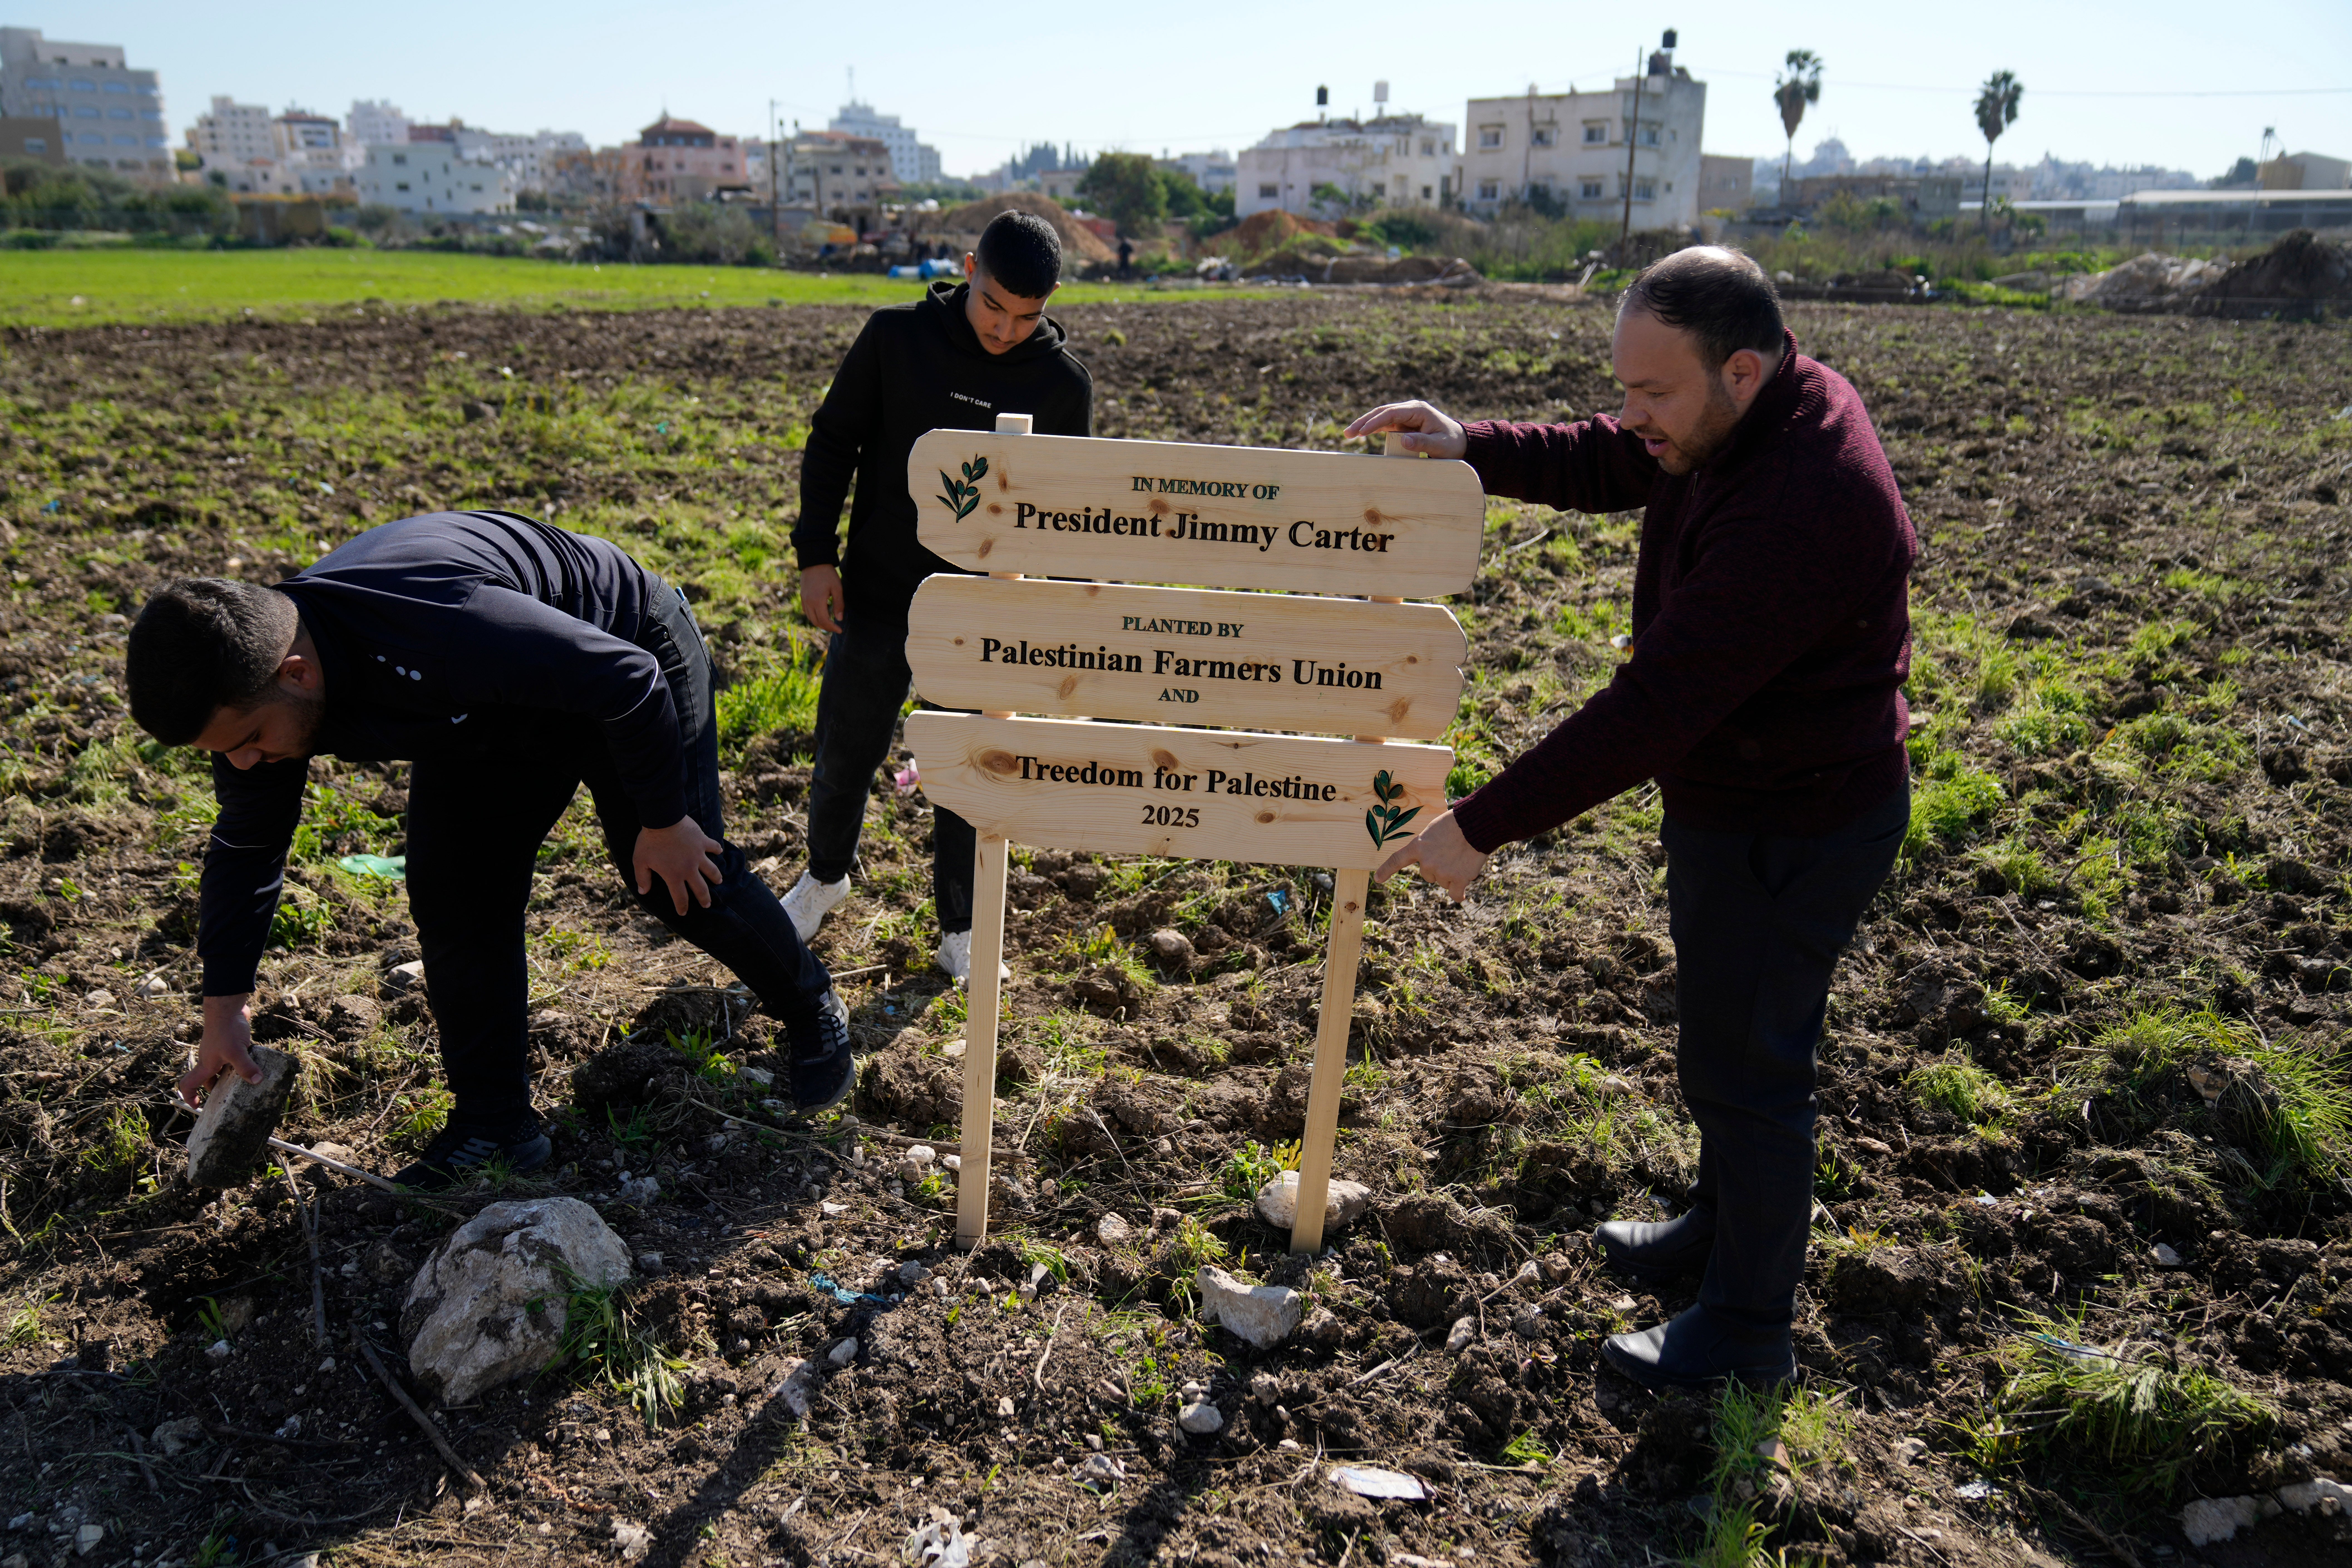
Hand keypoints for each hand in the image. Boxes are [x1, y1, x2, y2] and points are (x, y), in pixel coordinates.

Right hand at [179, 994, 262, 1106]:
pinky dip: (240, 1063)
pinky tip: (254, 1064)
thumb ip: (245, 1067)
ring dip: (232, 1076)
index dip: (189, 1096)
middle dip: (217, 1089)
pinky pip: (232, 1058)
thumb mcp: (236, 1052)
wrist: (226, 1007)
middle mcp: (210, 1059)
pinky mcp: (229, 1043)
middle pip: (209, 1079)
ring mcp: (219, 1050)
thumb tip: (256, 1081)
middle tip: (231, 1097)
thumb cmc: (226, 1030)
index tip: (197, 1105)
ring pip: (222, 1068)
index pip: (189, 1084)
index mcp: (206, 1065)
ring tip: (247, 1082)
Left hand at [635, 815, 724, 915]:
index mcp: (674, 875)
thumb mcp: (640, 861)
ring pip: (711, 870)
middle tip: (707, 904)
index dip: (682, 907)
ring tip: (719, 881)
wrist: (662, 820)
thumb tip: (643, 892)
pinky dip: (716, 849)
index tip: (683, 913)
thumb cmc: (649, 841)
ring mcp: (698, 855)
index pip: (680, 897)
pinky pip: (713, 847)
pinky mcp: (702, 842)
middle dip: (704, 899)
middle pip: (700, 888)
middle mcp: (689, 869)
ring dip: (715, 877)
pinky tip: (719, 852)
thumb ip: (642, 878)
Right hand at [800, 564, 845, 634]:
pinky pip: (806, 611)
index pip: (824, 621)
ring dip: (819, 623)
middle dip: (826, 627)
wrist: (814, 562)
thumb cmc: (828, 574)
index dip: (832, 628)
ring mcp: (804, 600)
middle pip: (816, 622)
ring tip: (829, 623)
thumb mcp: (837, 588)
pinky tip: (821, 615)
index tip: (840, 630)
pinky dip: (813, 616)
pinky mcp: (802, 597)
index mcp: (817, 601)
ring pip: (810, 618)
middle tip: (836, 628)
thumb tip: (839, 619)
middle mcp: (808, 602)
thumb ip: (838, 604)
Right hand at [1343, 400, 1467, 460]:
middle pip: (1382, 412)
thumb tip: (1403, 440)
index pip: (1392, 413)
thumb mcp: (1440, 445)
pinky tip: (1360, 433)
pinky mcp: (1404, 424)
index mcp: (1418, 410)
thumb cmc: (1451, 443)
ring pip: (1381, 417)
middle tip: (1348, 432)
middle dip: (1364, 421)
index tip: (1363, 431)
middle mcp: (1410, 409)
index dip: (1376, 422)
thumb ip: (1423, 442)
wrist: (1460, 442)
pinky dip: (1373, 429)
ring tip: (1348, 434)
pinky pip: (1385, 424)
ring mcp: (1406, 416)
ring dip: (1365, 424)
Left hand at [1373, 809, 1490, 902]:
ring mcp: (1442, 872)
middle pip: (1428, 875)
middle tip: (1451, 853)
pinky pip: (1455, 894)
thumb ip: (1428, 845)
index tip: (1378, 878)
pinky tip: (1461, 894)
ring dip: (1451, 874)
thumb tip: (1433, 855)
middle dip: (1438, 867)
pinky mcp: (1458, 879)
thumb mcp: (1433, 829)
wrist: (1475, 825)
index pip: (1397, 860)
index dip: (1387, 870)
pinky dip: (1458, 894)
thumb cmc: (1456, 822)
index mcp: (1418, 847)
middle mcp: (1427, 862)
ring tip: (1462, 857)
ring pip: (1443, 882)